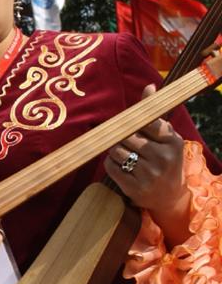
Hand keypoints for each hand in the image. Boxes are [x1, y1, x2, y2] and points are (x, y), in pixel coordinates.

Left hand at [104, 84, 189, 242]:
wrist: (170, 196)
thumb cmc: (165, 159)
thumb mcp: (166, 136)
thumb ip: (154, 113)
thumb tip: (149, 87)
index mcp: (173, 142)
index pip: (146, 122)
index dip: (133, 122)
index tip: (129, 124)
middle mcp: (163, 158)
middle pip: (126, 136)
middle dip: (122, 137)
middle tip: (127, 143)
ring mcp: (149, 175)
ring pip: (116, 151)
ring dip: (115, 151)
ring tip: (125, 155)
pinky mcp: (135, 188)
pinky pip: (111, 167)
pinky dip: (111, 164)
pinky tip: (121, 166)